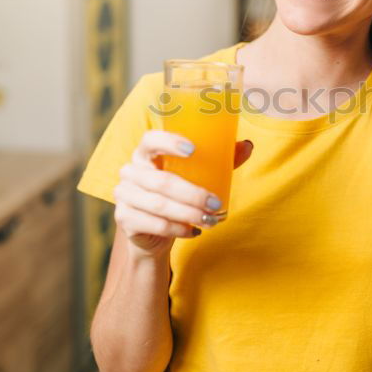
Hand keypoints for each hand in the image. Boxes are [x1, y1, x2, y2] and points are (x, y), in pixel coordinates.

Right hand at [113, 130, 253, 258]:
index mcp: (146, 153)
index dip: (169, 142)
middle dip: (193, 194)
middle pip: (161, 181)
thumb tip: (247, 145)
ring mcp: (124, 195)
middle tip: (216, 204)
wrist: (151, 230)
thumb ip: (219, 160)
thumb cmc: (176, 193)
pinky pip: (155, 224)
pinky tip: (193, 231)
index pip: (150, 140)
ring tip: (210, 220)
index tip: (193, 150)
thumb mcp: (196, 175)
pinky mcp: (124, 218)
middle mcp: (130, 171)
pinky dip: (177, 229)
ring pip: (159, 205)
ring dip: (189, 214)